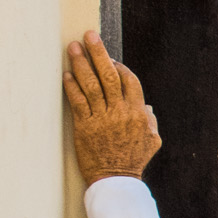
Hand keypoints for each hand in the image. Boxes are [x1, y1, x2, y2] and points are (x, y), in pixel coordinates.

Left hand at [62, 31, 159, 183]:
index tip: (109, 59)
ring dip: (81, 63)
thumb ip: (150, 122)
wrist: (116, 181)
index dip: (119, 66)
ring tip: (73, 48)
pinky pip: (77, 100)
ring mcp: (102, 119)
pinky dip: (71, 85)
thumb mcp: (151, 142)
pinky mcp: (85, 126)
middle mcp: (121, 113)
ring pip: (91, 84)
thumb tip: (147, 108)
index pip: (130, 81)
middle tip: (89, 36)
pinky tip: (66, 74)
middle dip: (99, 53)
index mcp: (138, 114)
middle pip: (109, 76)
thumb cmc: (133, 161)